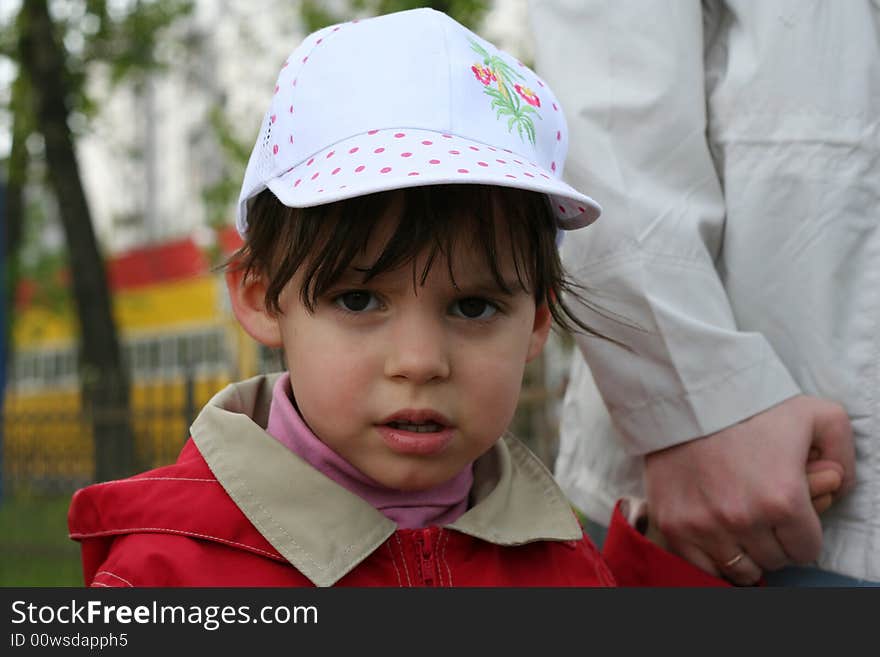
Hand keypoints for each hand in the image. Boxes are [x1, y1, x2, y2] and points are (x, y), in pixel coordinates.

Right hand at [643, 395, 854, 585]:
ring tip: (740, 524)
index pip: (806, 550)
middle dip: (774, 539)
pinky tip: (716, 534)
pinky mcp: (672, 525)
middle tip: (763, 512)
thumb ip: (842, 453)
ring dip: (745, 551)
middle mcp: (742, 519)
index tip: (790, 514)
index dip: (802, 532)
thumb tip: (837, 487)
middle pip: (774, 560)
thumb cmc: (750, 406)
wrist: (687, 395)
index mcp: (782, 499)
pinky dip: (712, 558)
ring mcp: (703, 525)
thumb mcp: (816, 415)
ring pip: (740, 570)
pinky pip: (701, 567)